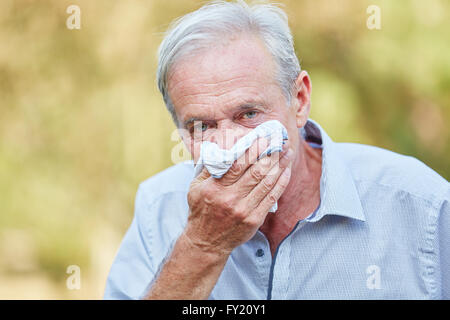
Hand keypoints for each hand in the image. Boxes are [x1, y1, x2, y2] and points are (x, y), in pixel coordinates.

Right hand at [184, 138, 292, 255]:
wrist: (206, 242)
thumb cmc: (201, 210)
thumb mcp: (195, 187)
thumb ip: (209, 168)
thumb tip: (222, 147)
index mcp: (215, 187)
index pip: (237, 164)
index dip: (252, 149)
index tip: (262, 137)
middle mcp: (230, 198)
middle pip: (256, 171)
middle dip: (270, 153)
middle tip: (280, 140)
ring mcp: (244, 210)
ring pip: (267, 183)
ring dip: (280, 165)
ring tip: (287, 152)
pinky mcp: (254, 220)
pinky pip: (271, 198)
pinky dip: (281, 183)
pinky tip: (286, 171)